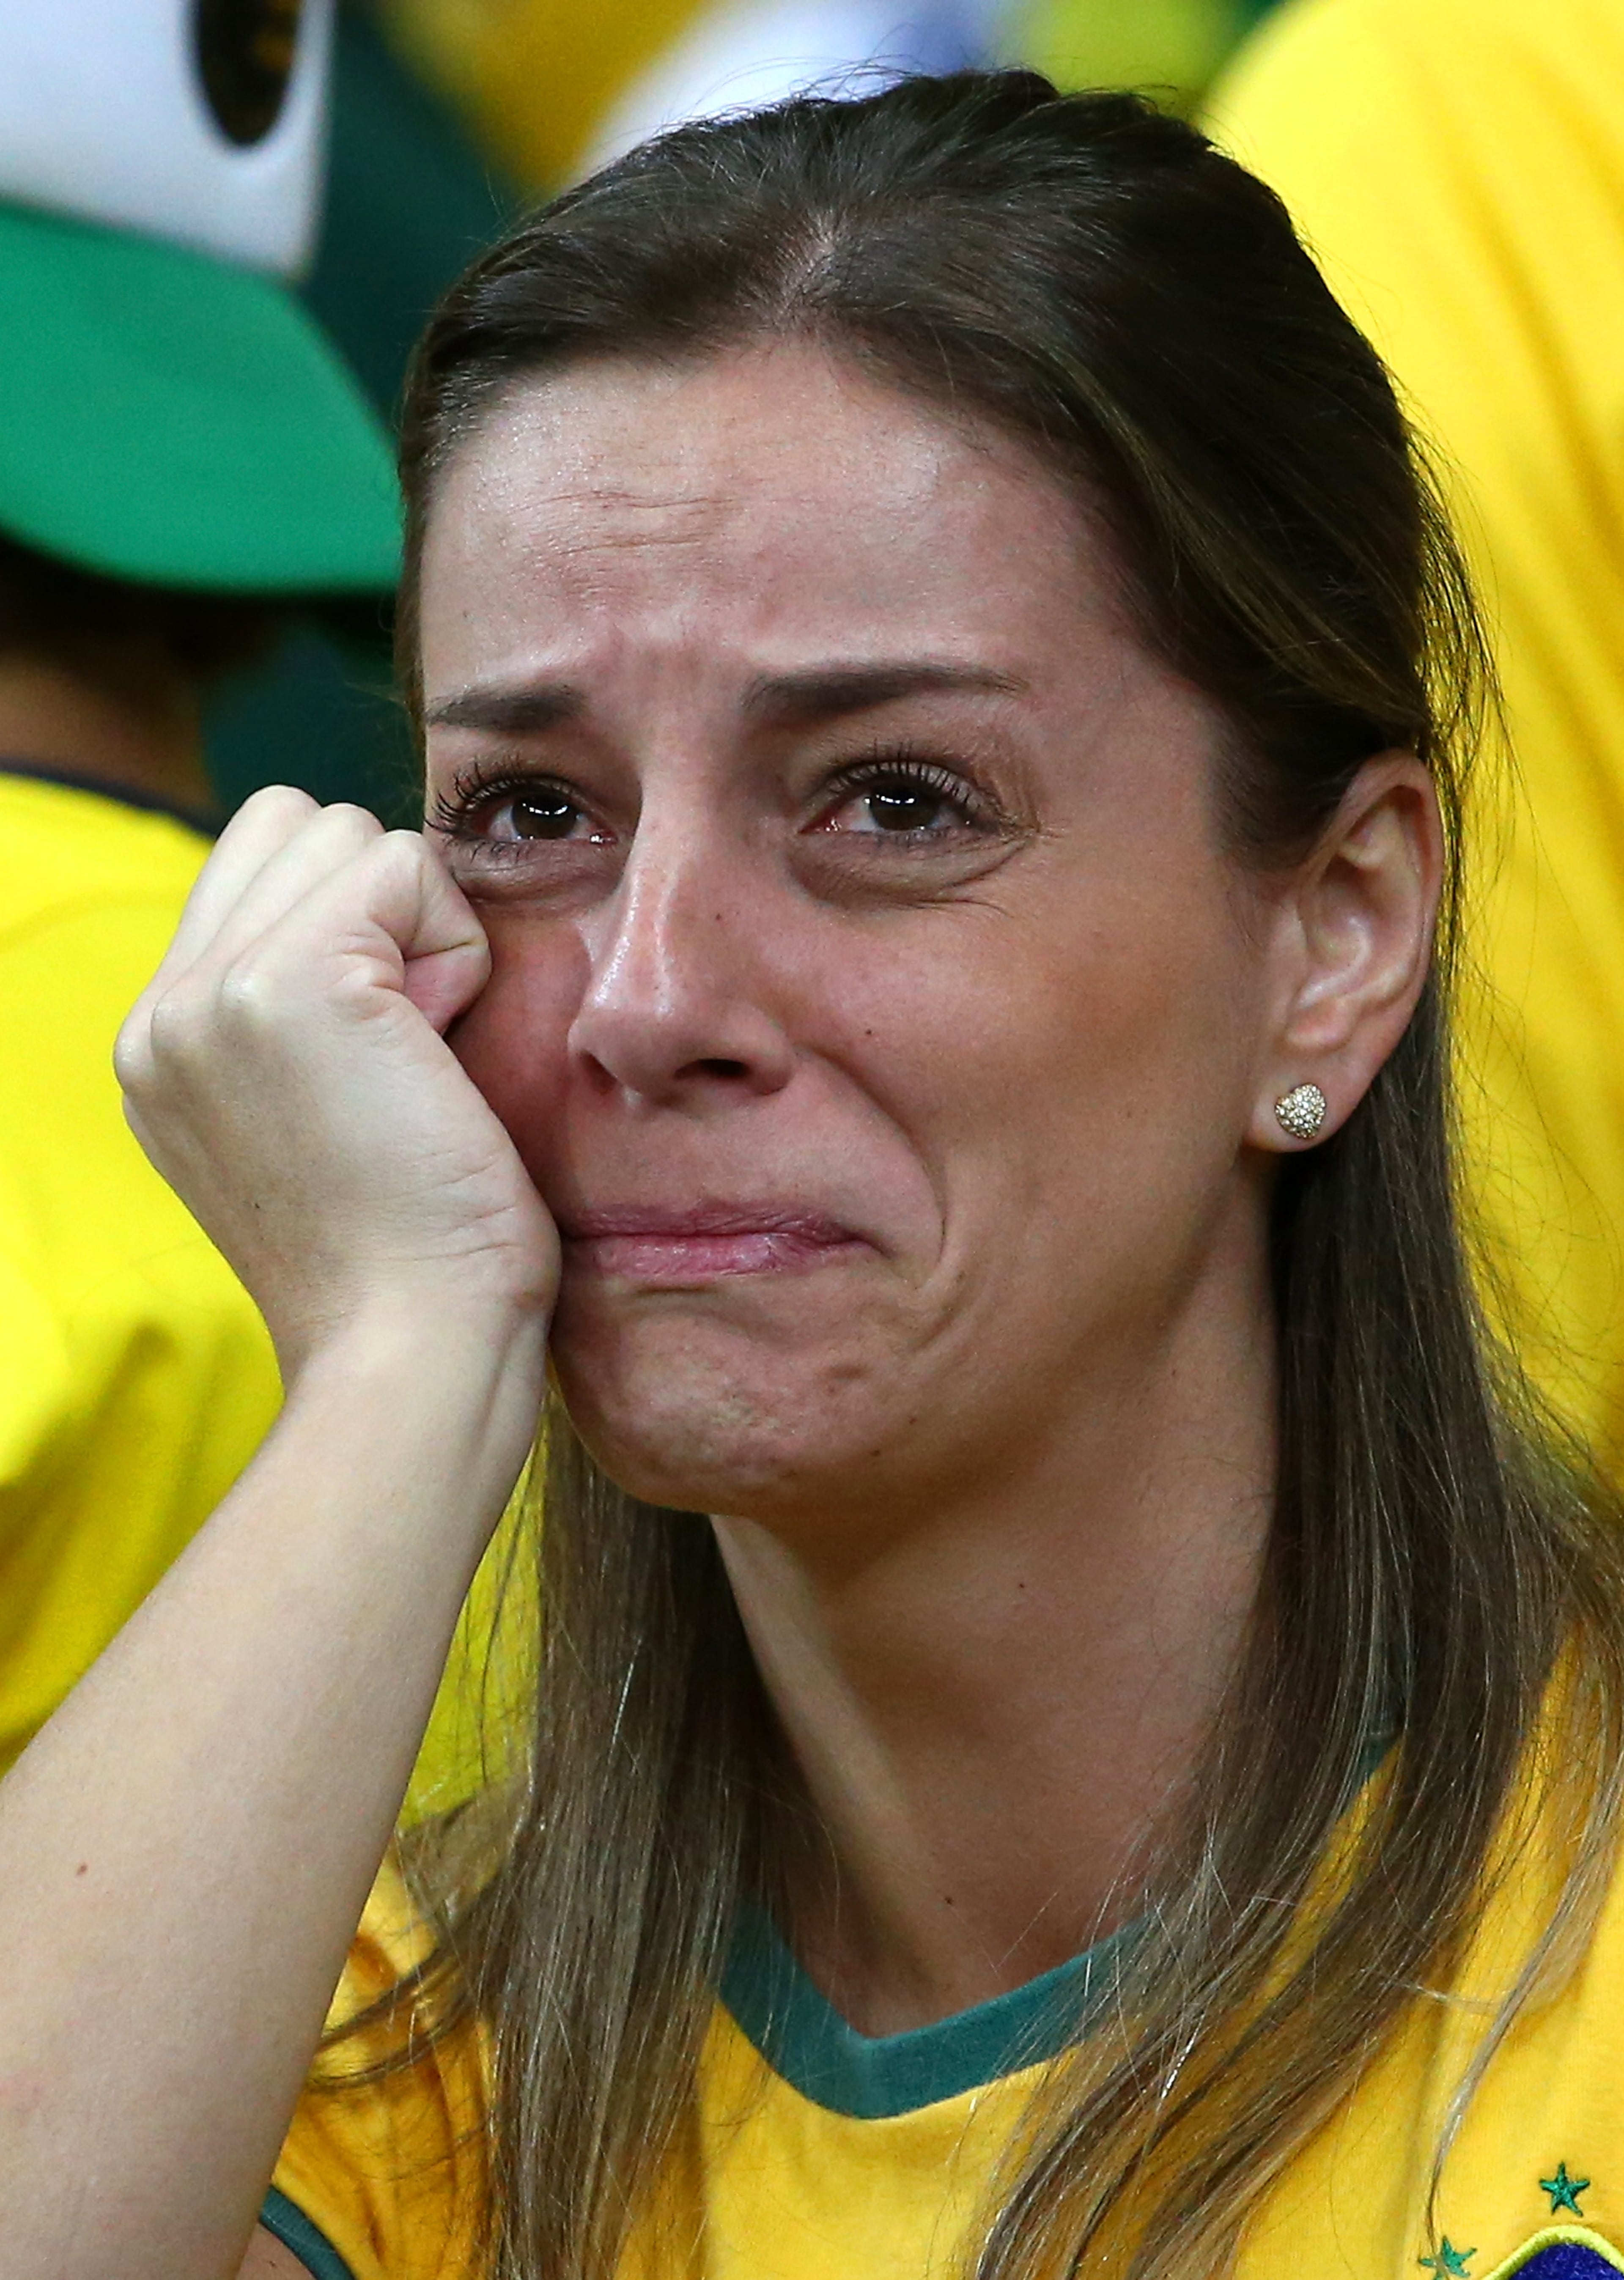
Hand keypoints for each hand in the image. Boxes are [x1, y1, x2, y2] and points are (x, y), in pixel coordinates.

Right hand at [116, 787, 558, 1377]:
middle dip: (381, 908)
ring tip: (419, 1056)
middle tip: (410, 1049)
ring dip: (418, 928)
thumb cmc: (415, 1255)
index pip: (256, 866)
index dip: (358, 924)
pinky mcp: (289, 984)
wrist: (415, 1347)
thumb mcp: (313, 1123)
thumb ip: (298, 1018)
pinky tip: (440, 1057)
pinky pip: (404, 865)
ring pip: (346, 832)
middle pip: (294, 824)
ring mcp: (209, 993)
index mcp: (161, 1043)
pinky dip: (456, 947)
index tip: (387, 1056)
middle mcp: (161, 1012)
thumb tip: (368, 926)